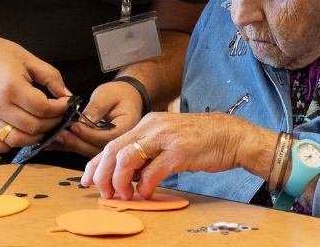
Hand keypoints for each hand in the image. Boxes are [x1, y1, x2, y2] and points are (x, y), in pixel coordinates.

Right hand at [0, 38, 71, 152]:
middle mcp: (0, 106)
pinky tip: (22, 134)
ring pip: (18, 140)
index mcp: (12, 87)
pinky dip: (10, 145)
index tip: (66, 102)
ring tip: (45, 124)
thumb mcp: (29, 59)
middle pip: (33, 127)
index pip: (42, 108)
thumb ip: (51, 77)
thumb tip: (66, 95)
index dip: (60, 108)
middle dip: (53, 122)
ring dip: (36, 137)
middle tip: (60, 113)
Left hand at [52, 79, 144, 156]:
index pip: (108, 137)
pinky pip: (85, 148)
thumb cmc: (118, 94)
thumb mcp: (107, 95)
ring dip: (72, 146)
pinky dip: (70, 146)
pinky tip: (56, 144)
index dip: (90, 133)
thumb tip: (83, 121)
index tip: (75, 126)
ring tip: (56, 138)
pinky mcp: (99, 146)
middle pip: (98, 148)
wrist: (126, 98)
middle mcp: (120, 142)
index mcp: (127, 127)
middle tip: (60, 135)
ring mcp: (110, 146)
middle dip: (77, 143)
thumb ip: (97, 107)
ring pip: (90, 152)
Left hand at [81, 112, 270, 200]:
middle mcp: (153, 126)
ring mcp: (166, 137)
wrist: (232, 135)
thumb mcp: (168, 141)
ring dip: (120, 181)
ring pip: (127, 158)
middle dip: (103, 175)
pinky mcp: (180, 151)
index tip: (88, 180)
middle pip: (114, 150)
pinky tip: (146, 193)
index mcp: (148, 123)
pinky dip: (145, 186)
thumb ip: (148, 153)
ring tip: (124, 195)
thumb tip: (128, 176)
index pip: (113, 143)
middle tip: (104, 193)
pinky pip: (153, 171)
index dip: (96, 164)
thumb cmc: (201, 141)